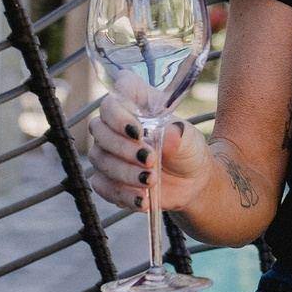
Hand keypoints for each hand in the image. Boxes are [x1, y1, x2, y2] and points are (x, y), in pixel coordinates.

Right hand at [87, 74, 212, 213]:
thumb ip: (178, 135)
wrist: (192, 181)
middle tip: (150, 159)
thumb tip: (168, 134)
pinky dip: (122, 193)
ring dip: (125, 172)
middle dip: (123, 147)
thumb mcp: (190, 139)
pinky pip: (102, 185)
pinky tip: (143, 198)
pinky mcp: (106, 178)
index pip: (117, 93)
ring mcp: (107, 151)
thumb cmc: (188, 149)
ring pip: (100, 158)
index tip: (138, 130)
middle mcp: (116, 125)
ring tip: (151, 180)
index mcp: (138, 104)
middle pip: (99, 128)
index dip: (119, 111)